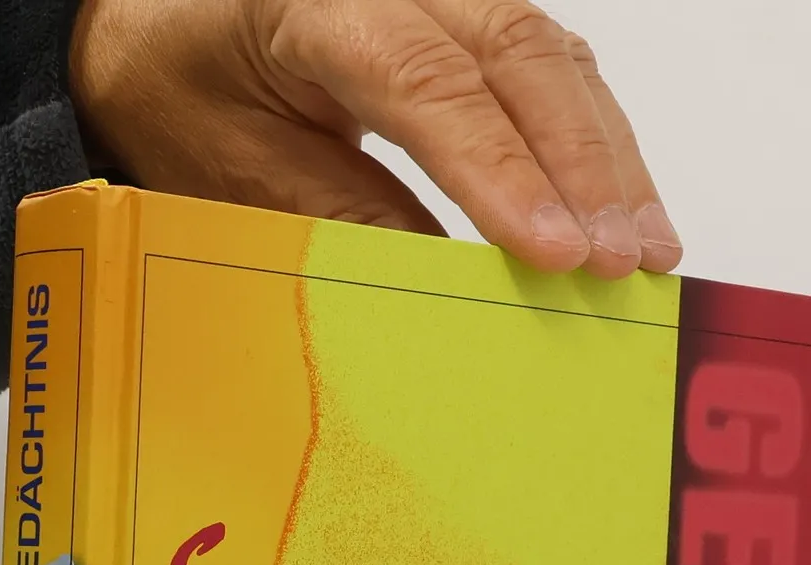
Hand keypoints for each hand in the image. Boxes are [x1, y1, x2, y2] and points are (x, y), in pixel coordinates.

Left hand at [69, 0, 681, 277]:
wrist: (165, 33)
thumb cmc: (191, 98)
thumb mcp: (238, 174)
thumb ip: (341, 220)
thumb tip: (446, 290)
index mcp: (316, 1)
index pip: (426, 82)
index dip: (500, 172)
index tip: (552, 251)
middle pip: (513, 56)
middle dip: (580, 168)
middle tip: (619, 263)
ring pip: (550, 58)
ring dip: (608, 161)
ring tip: (645, 253)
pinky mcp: (473, 19)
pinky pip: (551, 70)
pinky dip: (597, 145)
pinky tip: (628, 211)